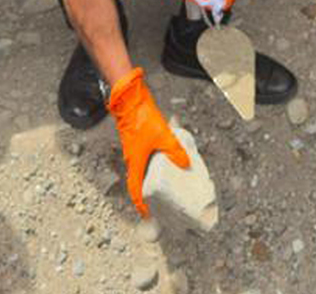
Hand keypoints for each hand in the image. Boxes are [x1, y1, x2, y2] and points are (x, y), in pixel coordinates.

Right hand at [107, 68, 188, 216]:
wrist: (129, 100)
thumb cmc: (141, 119)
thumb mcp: (163, 136)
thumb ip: (175, 151)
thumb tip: (186, 164)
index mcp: (135, 163)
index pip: (135, 190)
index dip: (140, 205)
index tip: (147, 215)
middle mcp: (131, 160)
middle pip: (137, 183)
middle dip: (145, 195)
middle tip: (156, 203)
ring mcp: (132, 151)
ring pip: (140, 171)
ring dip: (147, 180)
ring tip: (161, 185)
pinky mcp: (135, 142)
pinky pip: (142, 161)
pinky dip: (150, 167)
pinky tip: (161, 162)